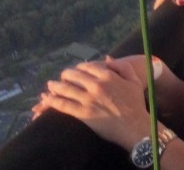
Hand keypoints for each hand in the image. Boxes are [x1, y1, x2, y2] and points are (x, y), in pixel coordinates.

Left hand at [35, 57, 150, 148]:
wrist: (134, 125)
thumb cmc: (136, 103)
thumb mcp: (134, 80)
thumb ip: (122, 66)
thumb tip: (107, 58)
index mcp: (109, 76)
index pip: (88, 67)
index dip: (79, 67)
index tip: (76, 70)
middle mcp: (97, 85)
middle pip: (74, 76)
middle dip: (65, 75)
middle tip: (61, 77)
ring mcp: (88, 99)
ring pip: (66, 89)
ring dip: (55, 86)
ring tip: (50, 86)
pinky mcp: (83, 113)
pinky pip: (64, 105)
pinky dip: (53, 101)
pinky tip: (47, 99)